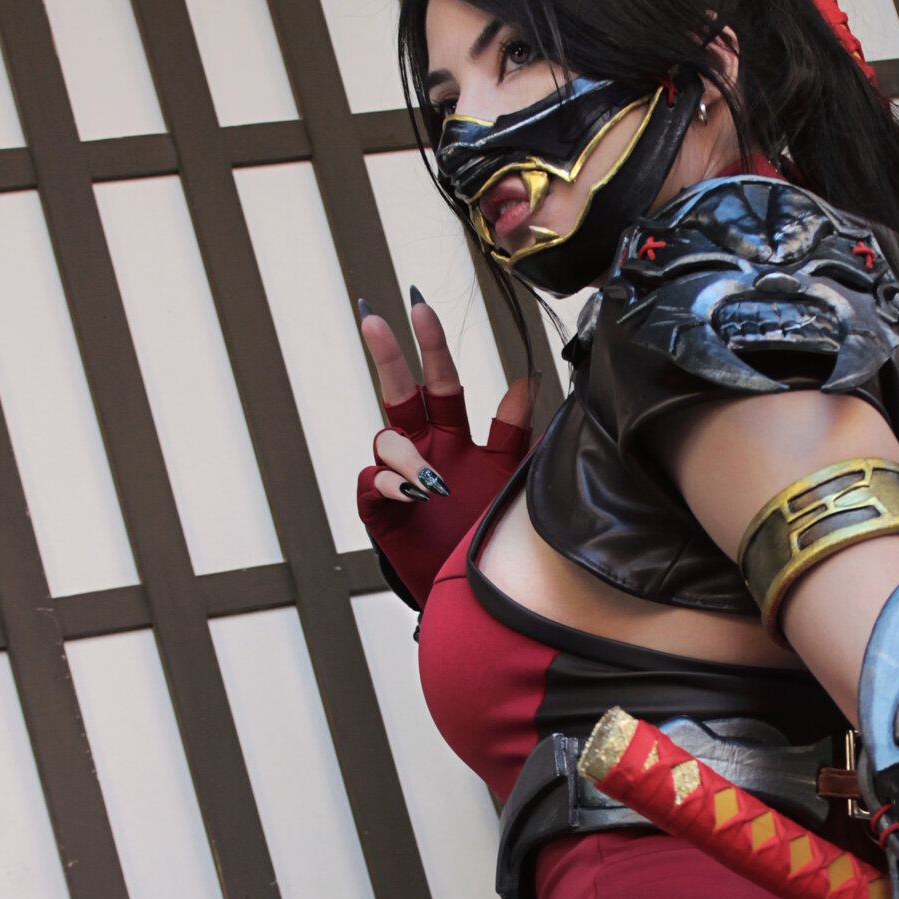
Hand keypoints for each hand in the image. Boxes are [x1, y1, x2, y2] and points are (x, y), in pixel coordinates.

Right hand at [356, 289, 532, 606]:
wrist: (473, 591)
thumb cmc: (487, 531)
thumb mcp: (509, 477)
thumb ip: (514, 433)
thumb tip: (524, 383)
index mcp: (453, 435)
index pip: (439, 381)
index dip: (430, 346)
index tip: (421, 307)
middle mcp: (423, 448)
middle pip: (399, 391)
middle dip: (387, 355)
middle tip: (377, 320)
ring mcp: (398, 477)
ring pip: (387, 439)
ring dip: (407, 454)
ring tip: (433, 485)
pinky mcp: (380, 509)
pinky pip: (373, 482)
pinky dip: (391, 484)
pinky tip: (415, 495)